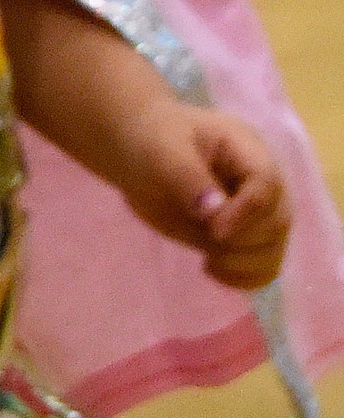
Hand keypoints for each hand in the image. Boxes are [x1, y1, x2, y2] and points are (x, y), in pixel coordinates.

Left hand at [117, 102, 290, 289]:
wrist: (138, 149)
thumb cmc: (150, 140)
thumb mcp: (163, 151)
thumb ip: (188, 178)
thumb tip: (214, 213)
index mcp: (247, 150)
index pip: (268, 186)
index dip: (247, 213)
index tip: (214, 230)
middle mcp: (259, 182)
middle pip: (279, 222)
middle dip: (244, 241)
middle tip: (208, 238)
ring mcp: (251, 212)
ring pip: (274, 249)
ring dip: (245, 265)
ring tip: (209, 260)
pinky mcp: (236, 237)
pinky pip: (260, 266)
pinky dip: (243, 278)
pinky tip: (211, 269)